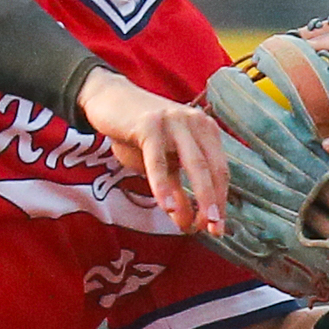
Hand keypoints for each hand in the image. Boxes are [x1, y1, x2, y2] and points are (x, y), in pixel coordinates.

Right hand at [78, 69, 229, 236]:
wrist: (109, 99)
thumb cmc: (137, 134)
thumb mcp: (161, 162)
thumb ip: (175, 186)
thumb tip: (185, 220)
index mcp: (206, 131)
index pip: (220, 170)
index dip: (220, 201)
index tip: (217, 228)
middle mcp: (196, 123)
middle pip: (212, 168)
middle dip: (214, 202)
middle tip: (213, 230)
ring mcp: (174, 121)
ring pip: (193, 164)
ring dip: (198, 196)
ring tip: (193, 224)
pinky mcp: (150, 124)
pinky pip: (158, 160)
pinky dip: (163, 185)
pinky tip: (165, 207)